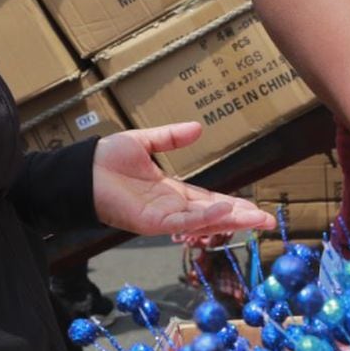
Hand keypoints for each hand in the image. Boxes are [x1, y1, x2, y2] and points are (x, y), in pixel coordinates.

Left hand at [93, 124, 273, 236]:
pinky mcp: (151, 222)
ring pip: (203, 222)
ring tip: (256, 218)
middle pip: (213, 215)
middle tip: (268, 220)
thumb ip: (170, 138)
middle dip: (240, 218)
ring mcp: (162, 218)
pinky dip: (203, 217)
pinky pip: (182, 222)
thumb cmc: (106, 160)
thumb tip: (197, 128)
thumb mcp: (144, 142)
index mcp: (171, 192)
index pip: (208, 201)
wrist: (81, 171)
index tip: (255, 209)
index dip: (232, 205)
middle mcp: (170, 209)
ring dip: (230, 220)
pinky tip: (223, 211)